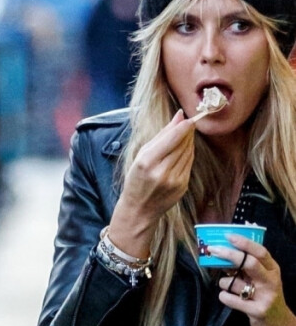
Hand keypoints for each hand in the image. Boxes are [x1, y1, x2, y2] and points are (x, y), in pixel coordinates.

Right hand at [110, 110, 195, 252]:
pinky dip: (188, 154)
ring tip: (185, 134)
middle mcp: (162, 172)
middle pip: (182, 145)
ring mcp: (174, 181)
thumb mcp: (141, 155)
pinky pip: (189, 164)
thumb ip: (161, 136)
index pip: (171, 139)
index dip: (183, 127)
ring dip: (189, 141)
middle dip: (187, 132)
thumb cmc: (136, 179)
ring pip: (188, 153)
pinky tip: (184, 149)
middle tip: (189, 121)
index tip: (189, 117)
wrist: (139, 209)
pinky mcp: (183, 186)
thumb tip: (178, 117)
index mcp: (147, 162)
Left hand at [215, 235, 295, 325]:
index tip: (227, 235)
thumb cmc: (265, 296)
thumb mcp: (262, 278)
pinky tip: (228, 297)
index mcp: (272, 269)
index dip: (243, 242)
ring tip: (230, 287)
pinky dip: (224, 296)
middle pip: (249, 263)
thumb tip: (223, 249)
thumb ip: (248, 265)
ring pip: (234, 282)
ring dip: (224, 282)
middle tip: (212, 249)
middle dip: (228, 254)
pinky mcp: (258, 311)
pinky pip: (231, 299)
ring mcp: (265, 297)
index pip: (260, 251)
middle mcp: (271, 281)